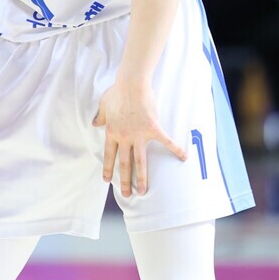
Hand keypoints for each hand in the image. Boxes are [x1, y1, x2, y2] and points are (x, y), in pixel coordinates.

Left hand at [93, 81, 185, 197]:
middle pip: (124, 164)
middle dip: (125, 181)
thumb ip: (100, 116)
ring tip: (143, 191)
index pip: (109, 155)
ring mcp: (139, 135)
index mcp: (112, 133)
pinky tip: (184, 158)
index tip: (107, 181)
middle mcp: (124, 138)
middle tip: (127, 195)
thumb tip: (94, 123)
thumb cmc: (117, 92)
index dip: (108, 168)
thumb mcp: (103, 105)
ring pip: (140, 161)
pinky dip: (175, 150)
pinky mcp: (153, 129)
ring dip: (141, 178)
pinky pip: (166, 142)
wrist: (131, 84)